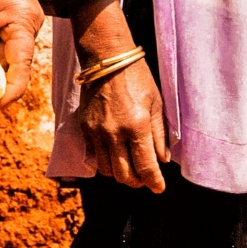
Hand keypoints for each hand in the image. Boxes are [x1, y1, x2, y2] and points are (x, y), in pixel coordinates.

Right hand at [70, 0, 169, 195]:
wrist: (106, 59)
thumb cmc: (137, 77)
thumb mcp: (157, 103)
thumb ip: (160, 134)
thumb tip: (163, 160)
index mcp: (137, 125)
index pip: (146, 166)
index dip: (154, 182)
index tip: (159, 188)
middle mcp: (114, 132)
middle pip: (124, 175)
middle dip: (137, 182)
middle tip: (145, 179)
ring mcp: (96, 131)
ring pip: (107, 170)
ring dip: (120, 173)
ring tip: (130, 166)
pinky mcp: (84, 127)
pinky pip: (94, 156)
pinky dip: (106, 161)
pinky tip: (115, 154)